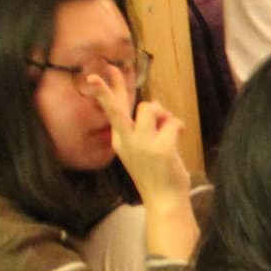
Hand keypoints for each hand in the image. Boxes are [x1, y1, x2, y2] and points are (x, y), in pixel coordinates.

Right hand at [83, 68, 190, 207]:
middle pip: (116, 109)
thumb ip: (146, 126)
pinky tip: (178, 137)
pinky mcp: (160, 149)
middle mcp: (126, 141)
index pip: (111, 111)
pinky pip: (172, 122)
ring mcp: (142, 145)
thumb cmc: (157, 173)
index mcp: (120, 141)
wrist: (164, 200)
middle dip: (108, 90)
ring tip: (168, 129)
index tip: (93, 76)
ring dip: (163, 113)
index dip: (105, 91)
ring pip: (149, 108)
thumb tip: (153, 104)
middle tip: (106, 69)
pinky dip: (178, 125)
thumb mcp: (144, 149)